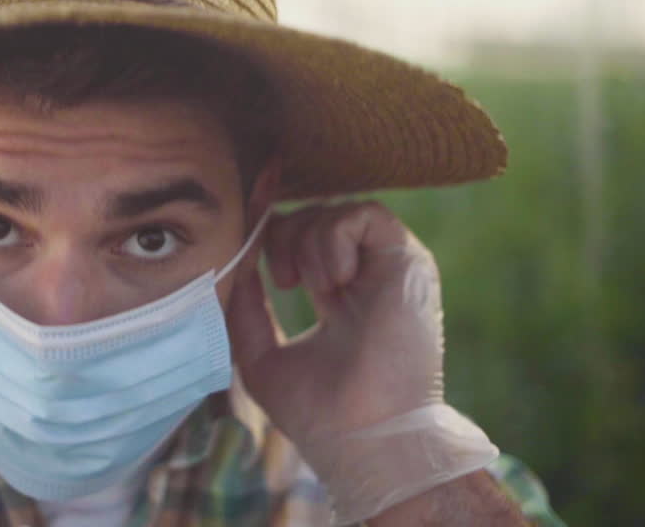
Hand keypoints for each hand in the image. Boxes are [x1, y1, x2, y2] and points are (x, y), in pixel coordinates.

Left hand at [226, 201, 497, 523]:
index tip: (248, 211)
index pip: (300, 237)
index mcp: (337, 296)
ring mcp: (388, 268)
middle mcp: (365, 277)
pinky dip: (334, 239)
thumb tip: (237, 259)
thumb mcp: (259, 353)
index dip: (268, 220)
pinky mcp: (408, 261)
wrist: (362, 435)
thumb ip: (245, 306)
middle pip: (312, 216)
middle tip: (285, 283)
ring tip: (314, 291)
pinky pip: (364, 212)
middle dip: (283, 235)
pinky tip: (333, 283)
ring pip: (335, 209)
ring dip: (307, 244)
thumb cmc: (316, 410)